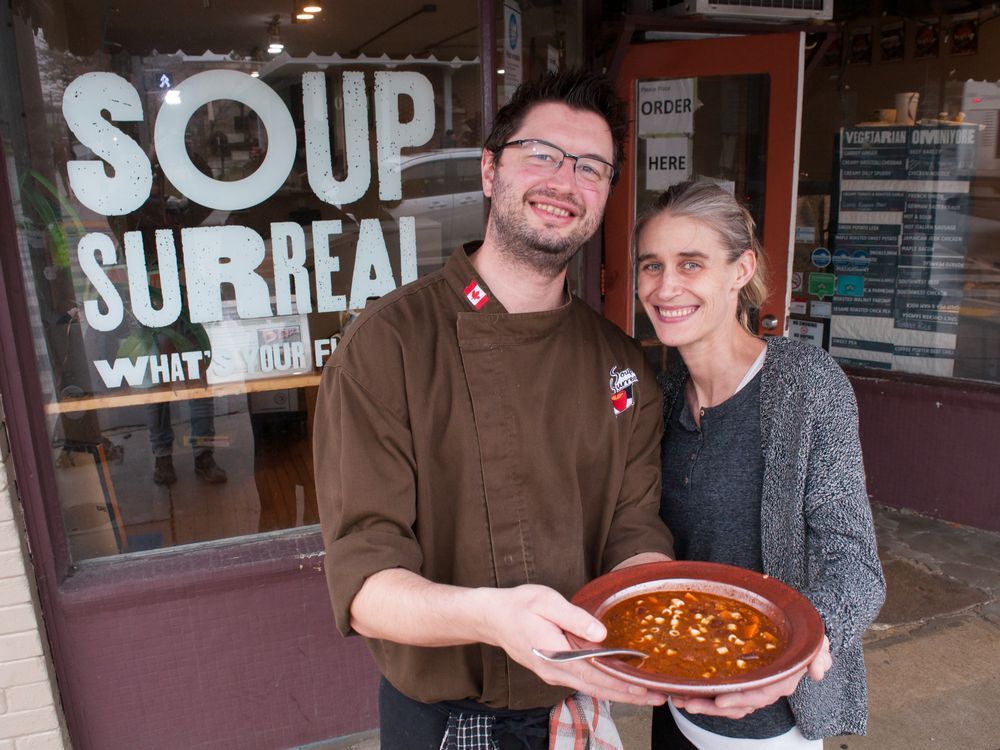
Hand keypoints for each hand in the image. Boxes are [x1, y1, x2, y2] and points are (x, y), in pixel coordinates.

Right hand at [480, 584, 667, 706]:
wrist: (492, 618)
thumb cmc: (519, 606)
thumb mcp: (546, 602)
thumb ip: (574, 616)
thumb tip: (602, 633)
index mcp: (556, 655)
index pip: (596, 675)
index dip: (622, 683)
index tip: (646, 688)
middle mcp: (557, 671)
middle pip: (599, 688)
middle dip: (630, 695)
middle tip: (659, 698)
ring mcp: (555, 674)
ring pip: (593, 688)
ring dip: (620, 693)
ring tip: (647, 694)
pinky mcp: (555, 670)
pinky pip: (584, 682)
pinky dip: (605, 685)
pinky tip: (620, 682)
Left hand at [671, 636, 831, 718]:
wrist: (795, 633)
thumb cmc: (802, 637)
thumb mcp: (816, 642)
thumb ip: (819, 654)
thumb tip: (818, 671)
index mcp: (781, 680)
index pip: (760, 694)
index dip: (740, 698)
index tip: (720, 699)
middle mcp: (765, 688)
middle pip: (738, 704)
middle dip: (712, 706)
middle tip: (688, 702)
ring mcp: (751, 688)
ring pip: (727, 704)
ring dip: (703, 704)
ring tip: (680, 700)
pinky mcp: (740, 684)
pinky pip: (722, 696)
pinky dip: (704, 697)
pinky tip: (684, 693)